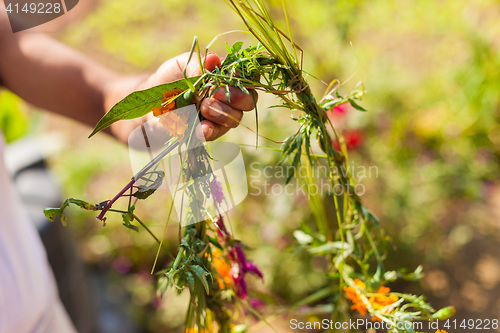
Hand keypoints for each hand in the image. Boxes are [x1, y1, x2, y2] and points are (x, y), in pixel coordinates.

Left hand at [108, 52, 256, 141]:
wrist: (145, 107)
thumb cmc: (166, 82)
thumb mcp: (178, 66)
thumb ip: (197, 63)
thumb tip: (214, 59)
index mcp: (225, 80)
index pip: (247, 78)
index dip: (244, 78)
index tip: (232, 76)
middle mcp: (228, 100)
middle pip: (248, 101)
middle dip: (237, 98)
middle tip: (216, 93)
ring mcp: (219, 120)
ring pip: (235, 119)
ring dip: (223, 113)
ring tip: (205, 107)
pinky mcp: (207, 135)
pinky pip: (216, 134)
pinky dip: (210, 130)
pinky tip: (201, 127)